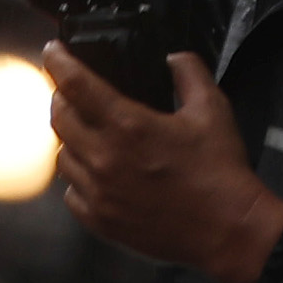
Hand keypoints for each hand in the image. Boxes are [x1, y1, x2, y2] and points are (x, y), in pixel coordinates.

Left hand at [41, 47, 282, 282]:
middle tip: (74, 92)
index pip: (74, 83)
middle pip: (59, 116)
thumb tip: (175, 58)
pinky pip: (71, 192)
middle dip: (63, 97)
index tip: (54, 52)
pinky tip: (97, 173)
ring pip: (62, 155)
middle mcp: (105, 158)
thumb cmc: (221, 173)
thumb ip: (190, 74)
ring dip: (70, 139)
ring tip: (89, 134)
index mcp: (128, 126)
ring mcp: (99, 192)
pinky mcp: (100, 220)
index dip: (58, 61)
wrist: (228, 230)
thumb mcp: (213, 111)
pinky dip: (78, 178)